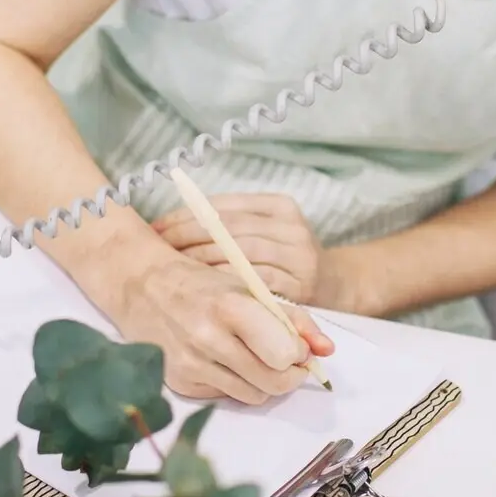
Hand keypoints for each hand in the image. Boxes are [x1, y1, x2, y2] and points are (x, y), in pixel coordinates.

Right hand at [109, 253, 334, 405]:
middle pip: (273, 382)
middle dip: (289, 375)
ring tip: (252, 356)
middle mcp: (208, 339)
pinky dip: (235, 384)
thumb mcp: (250, 289)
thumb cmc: (204, 286)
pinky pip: (227, 397)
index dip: (297, 352)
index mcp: (230, 307)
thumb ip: (294, 318)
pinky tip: (222, 360)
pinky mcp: (180, 383)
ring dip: (263, 381)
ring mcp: (191, 365)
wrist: (143, 288)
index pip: (283, 353)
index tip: (293, 344)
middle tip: (285, 360)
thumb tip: (327, 349)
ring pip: (254, 396)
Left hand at [151, 193, 348, 309]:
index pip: (222, 206)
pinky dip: (226, 285)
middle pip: (228, 228)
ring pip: (239, 253)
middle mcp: (291, 226)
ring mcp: (298, 256)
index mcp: (279, 205)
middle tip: (157, 252)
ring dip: (202, 262)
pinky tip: (204, 291)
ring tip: (174, 271)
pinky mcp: (301, 286)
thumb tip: (171, 226)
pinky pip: (255, 283)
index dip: (185, 217)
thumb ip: (231, 225)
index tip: (156, 229)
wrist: (339, 285)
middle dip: (186, 239)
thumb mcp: (268, 232)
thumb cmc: (288, 260)